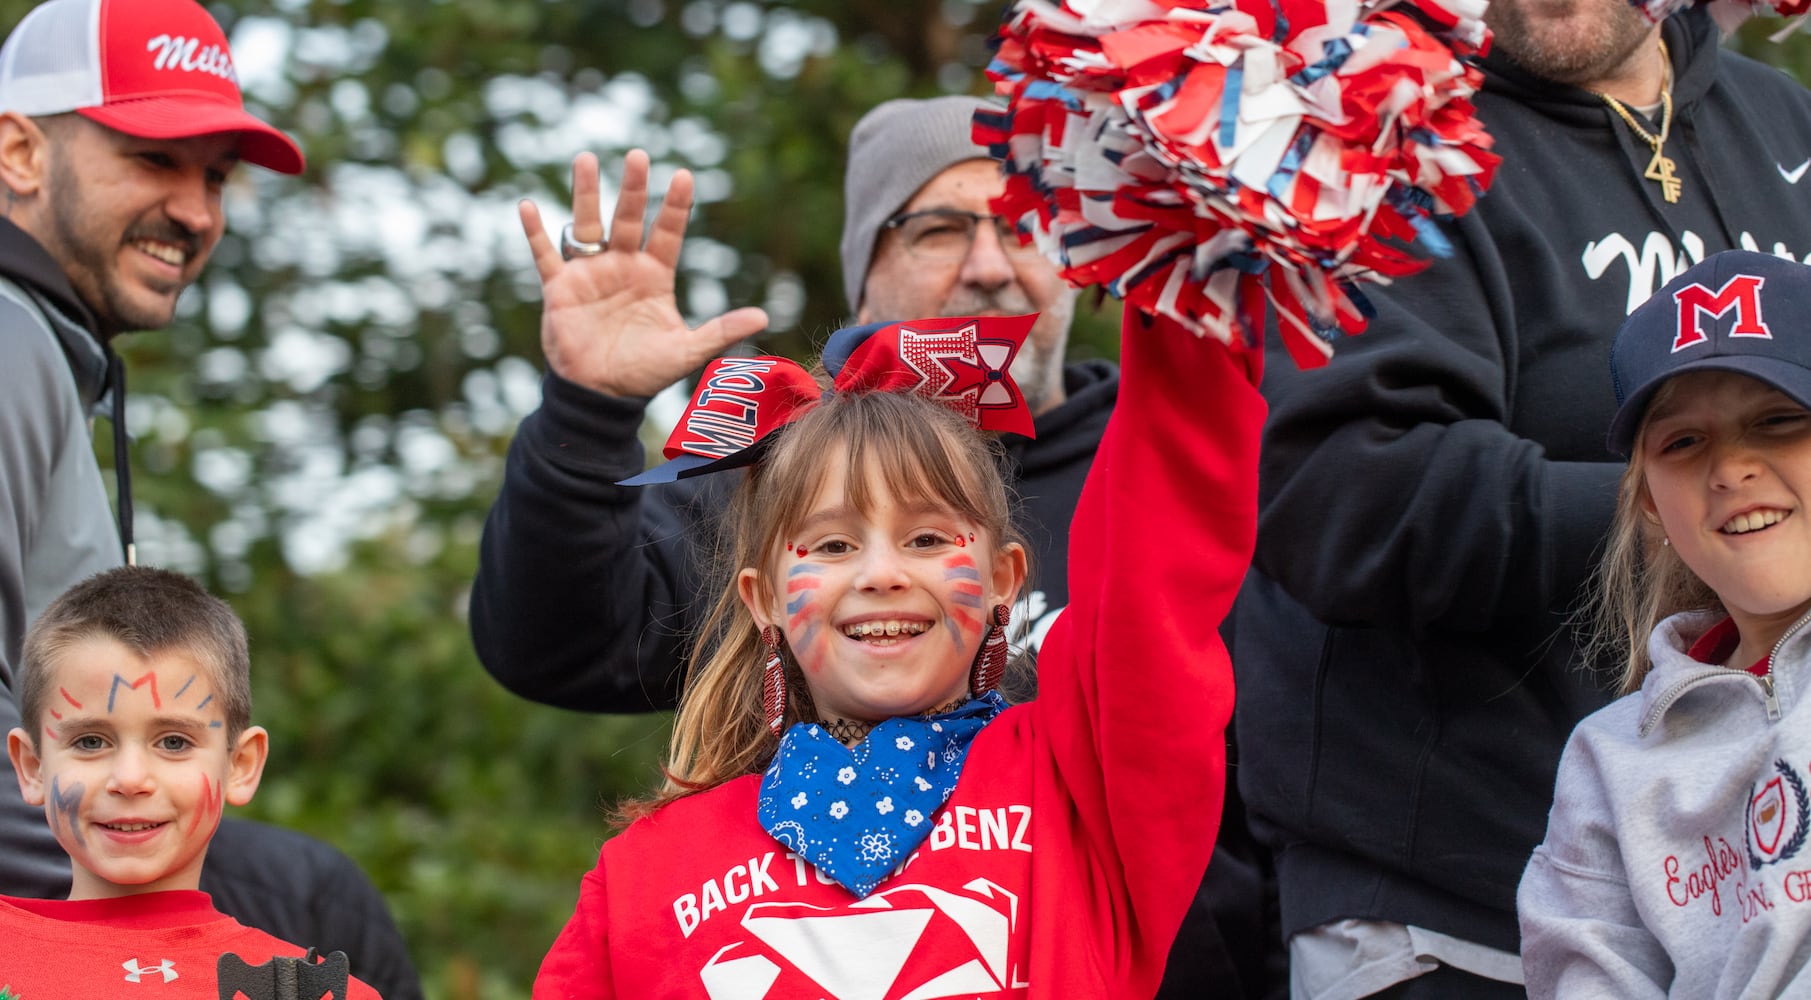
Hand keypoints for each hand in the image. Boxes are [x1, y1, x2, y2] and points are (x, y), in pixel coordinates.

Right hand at [519, 150, 768, 398]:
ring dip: (586, 194)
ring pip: (587, 225)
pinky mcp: (560, 288)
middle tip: (639, 156)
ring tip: (587, 159)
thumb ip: (720, 331)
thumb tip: (764, 316)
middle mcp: (622, 265)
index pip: (668, 232)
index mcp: (654, 275)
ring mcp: (590, 273)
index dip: (676, 206)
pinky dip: (536, 232)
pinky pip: (545, 255)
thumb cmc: (644, 373)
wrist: (601, 395)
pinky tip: (528, 206)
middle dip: (633, 188)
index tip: (685, 175)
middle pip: (629, 218)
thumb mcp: (686, 351)